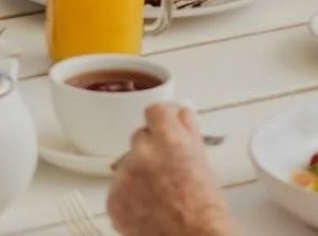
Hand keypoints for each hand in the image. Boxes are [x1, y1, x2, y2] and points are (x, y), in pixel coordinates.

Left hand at [107, 103, 234, 235]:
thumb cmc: (204, 207)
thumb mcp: (202, 160)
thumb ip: (188, 131)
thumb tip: (182, 114)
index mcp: (168, 139)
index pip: (154, 110)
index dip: (161, 119)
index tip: (164, 125)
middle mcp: (143, 154)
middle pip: (140, 136)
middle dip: (151, 147)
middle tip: (165, 166)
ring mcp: (125, 177)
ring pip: (128, 162)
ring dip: (139, 171)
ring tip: (158, 190)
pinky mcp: (113, 200)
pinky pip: (118, 187)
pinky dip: (129, 194)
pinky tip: (147, 204)